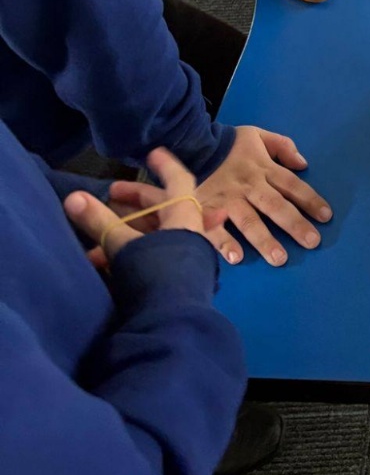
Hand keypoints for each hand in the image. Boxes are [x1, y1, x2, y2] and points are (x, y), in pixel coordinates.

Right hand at [64, 148, 211, 270]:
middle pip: (163, 208)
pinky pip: (154, 256)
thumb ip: (99, 221)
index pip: (179, 181)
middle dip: (135, 202)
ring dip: (126, 234)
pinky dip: (132, 255)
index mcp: (185, 216)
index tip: (152, 153)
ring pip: (155, 234)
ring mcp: (186, 255)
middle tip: (110, 195)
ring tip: (96, 242)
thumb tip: (74, 198)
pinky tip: (105, 265)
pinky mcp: (178, 276)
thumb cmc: (155, 272)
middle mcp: (190, 231)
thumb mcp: (123, 244)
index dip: (165, 166)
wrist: (174, 321)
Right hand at [196, 126, 331, 266]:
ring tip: (279, 258)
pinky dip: (224, 243)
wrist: (189, 143)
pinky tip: (235, 258)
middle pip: (275, 206)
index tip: (326, 216)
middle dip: (294, 224)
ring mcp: (227, 199)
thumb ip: (282, 146)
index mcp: (263, 168)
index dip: (310, 200)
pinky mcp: (206, 209)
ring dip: (264, 240)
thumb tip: (303, 164)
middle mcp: (249, 186)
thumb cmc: (228, 144)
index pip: (292, 185)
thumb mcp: (258, 135)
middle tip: (312, 242)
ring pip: (249, 221)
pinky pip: (215, 229)